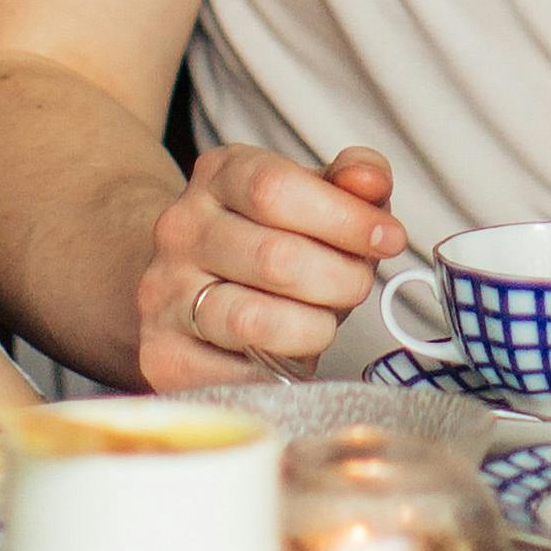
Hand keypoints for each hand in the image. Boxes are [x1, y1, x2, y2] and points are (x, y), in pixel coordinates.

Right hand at [134, 142, 404, 387]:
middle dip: (340, 280)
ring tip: (322, 321)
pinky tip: (286, 353)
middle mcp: (181, 230)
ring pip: (254, 321)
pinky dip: (279, 370)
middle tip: (356, 286)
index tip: (387, 239)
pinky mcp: (163, 356)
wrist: (182, 281)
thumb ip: (351, 179)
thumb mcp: (310, 194)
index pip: (276, 189)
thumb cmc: (265, 237)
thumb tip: (371, 182)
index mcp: (219, 176)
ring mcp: (164, 294)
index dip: (344, 218)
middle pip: (275, 259)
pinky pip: (238, 374)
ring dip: (314, 329)